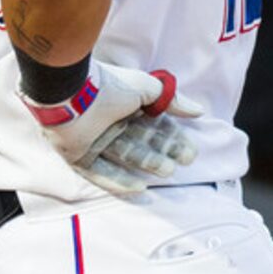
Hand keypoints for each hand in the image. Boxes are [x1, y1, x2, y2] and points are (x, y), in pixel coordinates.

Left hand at [23, 62, 203, 194]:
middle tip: (181, 163)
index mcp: (124, 105)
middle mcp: (109, 123)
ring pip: (124, 157)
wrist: (73, 93)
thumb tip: (199, 111)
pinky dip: (119, 181)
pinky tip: (140, 188)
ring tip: (166, 170)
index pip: (152, 125)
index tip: (190, 151)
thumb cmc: (111, 85)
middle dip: (162, 153)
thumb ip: (172, 101)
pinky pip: (100, 173)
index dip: (172, 138)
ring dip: (147, 164)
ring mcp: (93, 141)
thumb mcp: (148, 88)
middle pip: (141, 142)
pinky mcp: (78, 156)